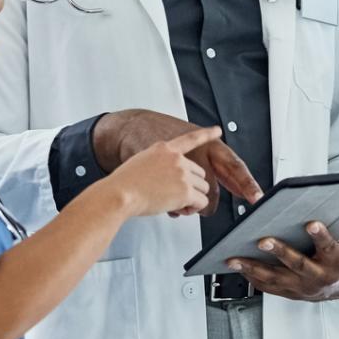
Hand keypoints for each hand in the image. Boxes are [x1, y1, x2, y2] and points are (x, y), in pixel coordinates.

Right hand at [93, 109, 263, 213]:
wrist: (120, 193)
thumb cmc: (124, 183)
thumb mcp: (141, 162)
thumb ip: (159, 164)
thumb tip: (170, 180)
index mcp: (164, 148)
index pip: (190, 138)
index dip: (206, 134)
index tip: (217, 130)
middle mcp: (176, 158)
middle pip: (199, 173)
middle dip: (191, 187)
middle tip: (176, 197)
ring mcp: (182, 174)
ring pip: (203, 189)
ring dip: (193, 199)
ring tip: (175, 203)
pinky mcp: (186, 191)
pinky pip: (202, 202)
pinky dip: (193, 209)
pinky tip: (179, 208)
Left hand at [228, 222, 338, 302]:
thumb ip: (329, 223)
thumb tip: (308, 202)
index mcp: (337, 260)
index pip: (329, 246)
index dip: (321, 236)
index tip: (312, 224)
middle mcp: (320, 276)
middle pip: (298, 264)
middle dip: (280, 251)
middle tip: (263, 240)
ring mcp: (304, 287)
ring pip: (277, 278)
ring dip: (254, 268)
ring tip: (235, 258)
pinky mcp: (292, 294)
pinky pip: (269, 287)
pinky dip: (253, 277)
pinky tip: (239, 267)